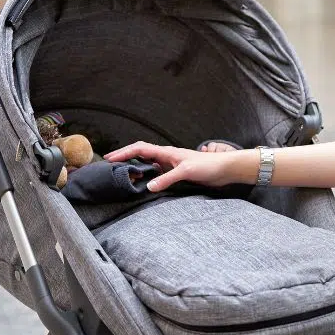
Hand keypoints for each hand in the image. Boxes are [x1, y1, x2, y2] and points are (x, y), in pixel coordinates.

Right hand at [105, 141, 247, 191]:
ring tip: (122, 171)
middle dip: (125, 156)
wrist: (225, 169)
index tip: (109, 158)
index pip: (140, 149)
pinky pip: (157, 171)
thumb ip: (167, 179)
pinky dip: (147, 173)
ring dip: (135, 164)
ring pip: (148, 162)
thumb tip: (149, 186)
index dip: (124, 153)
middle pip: (141, 152)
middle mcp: (167, 156)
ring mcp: (172, 164)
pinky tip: (145, 180)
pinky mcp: (178, 172)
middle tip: (110, 162)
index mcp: (167, 152)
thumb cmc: (208, 166)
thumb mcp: (186, 172)